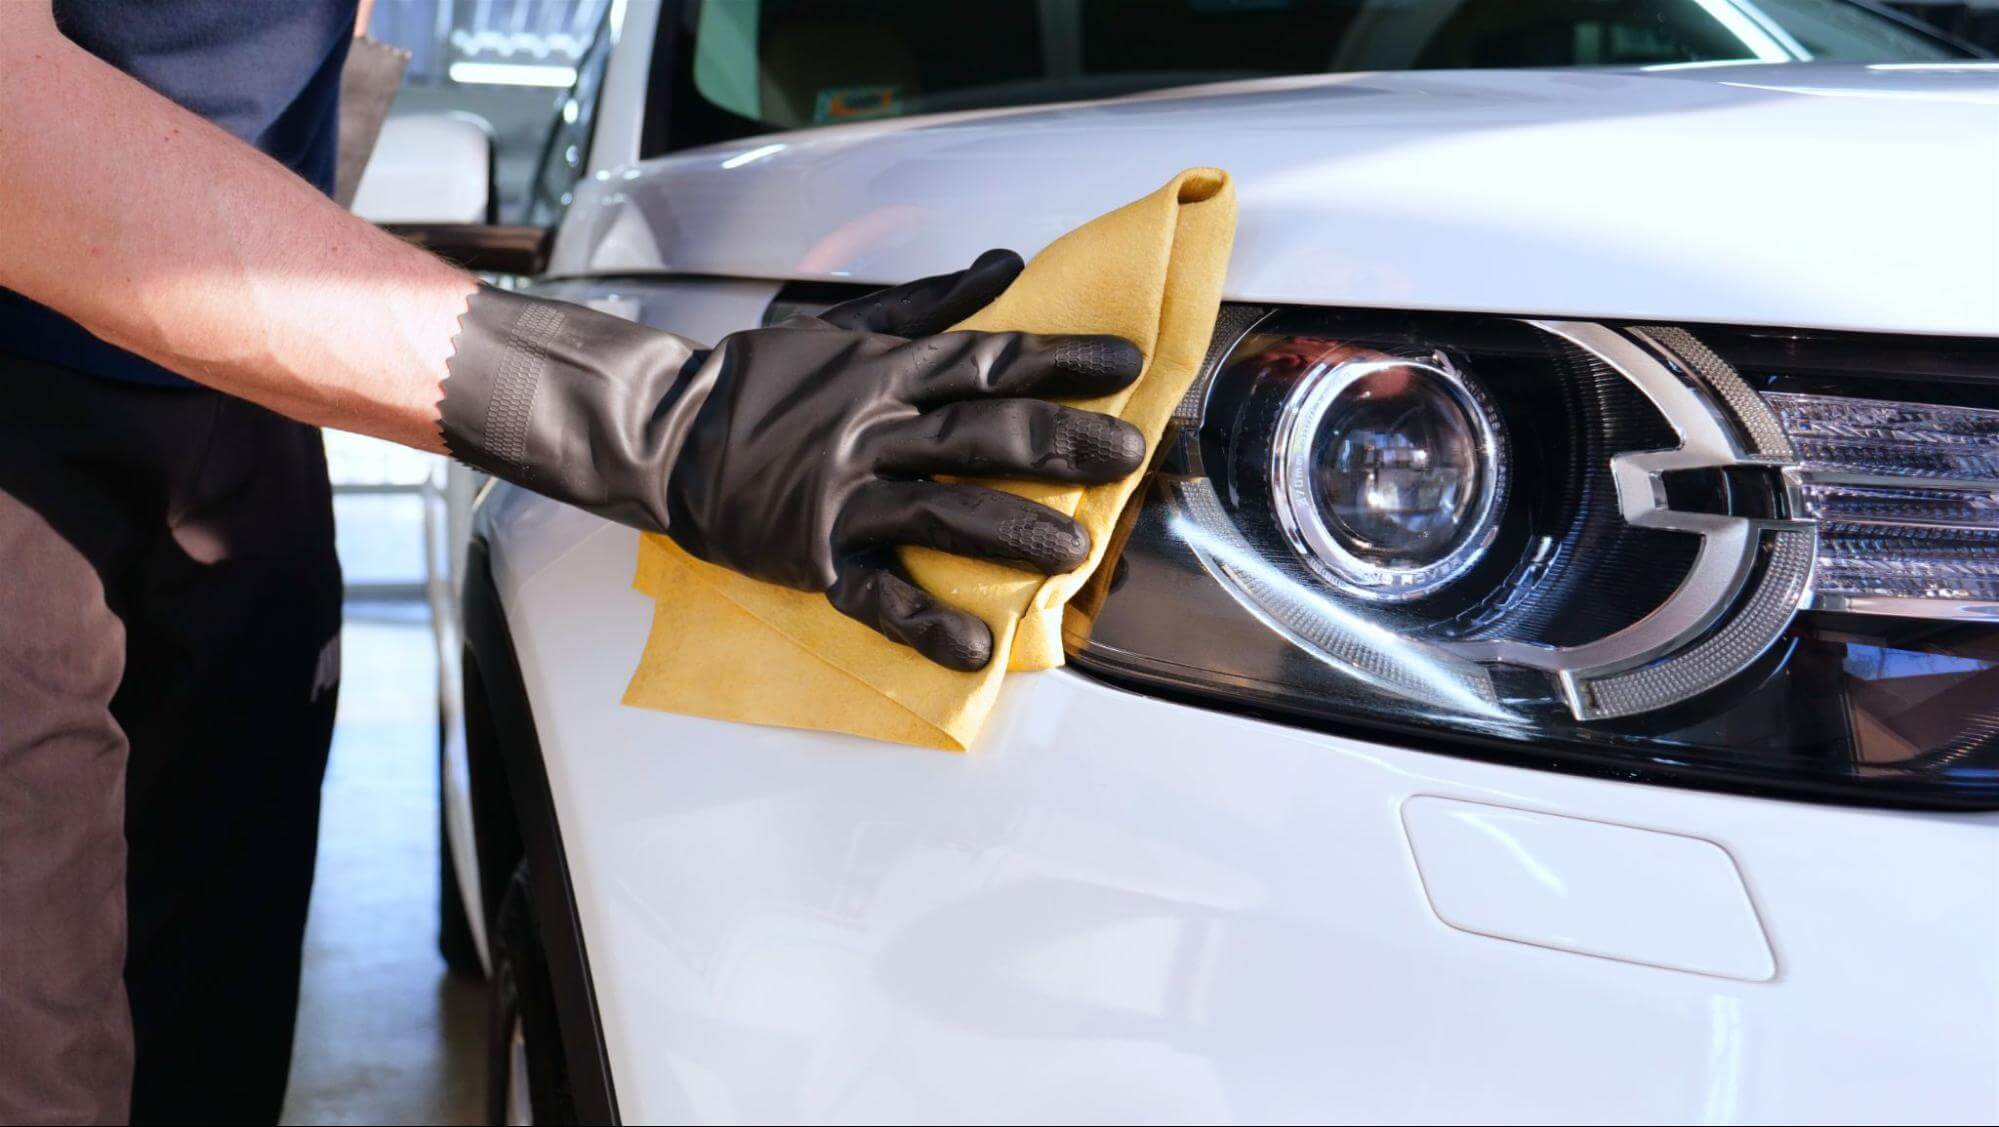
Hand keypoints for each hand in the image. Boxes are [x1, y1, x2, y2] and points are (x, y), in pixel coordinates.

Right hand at [437, 251, 1146, 671]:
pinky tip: (977, 648)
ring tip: (1074, 552)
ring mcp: (844, 496)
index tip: (1126, 367)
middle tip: (1127, 456)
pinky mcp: (818, 556)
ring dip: (1012, 531)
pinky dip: (926, 624)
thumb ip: (930, 303)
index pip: (990, 360)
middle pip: (981, 434)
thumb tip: (1007, 265)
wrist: (666, 434)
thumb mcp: (844, 325)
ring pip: (941, 512)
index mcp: (885, 371)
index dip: (1061, 362)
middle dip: (1061, 445)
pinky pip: (878, 595)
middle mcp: (872, 430)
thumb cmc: (761, 382)